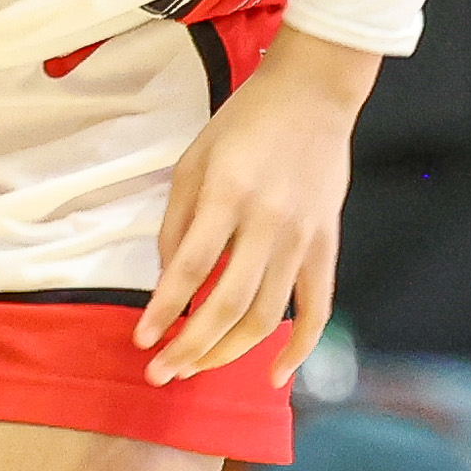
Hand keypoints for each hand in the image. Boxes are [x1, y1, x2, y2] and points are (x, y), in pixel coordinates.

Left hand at [140, 31, 371, 387]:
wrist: (313, 94)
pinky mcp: (327, 245)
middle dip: (190, 347)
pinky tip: (273, 376)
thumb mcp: (193, 161)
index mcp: (227, 194)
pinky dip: (298, 348)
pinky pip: (316, 308)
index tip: (143, 340)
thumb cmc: (244, 124)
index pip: (191, 268)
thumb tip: (171, 283)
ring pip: (266, 315)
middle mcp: (268, 221)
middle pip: (227, 303)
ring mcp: (303, 237)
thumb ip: (178, 223)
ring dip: (228, 352)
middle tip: (161, 373)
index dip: (164, 309)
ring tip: (196, 369)